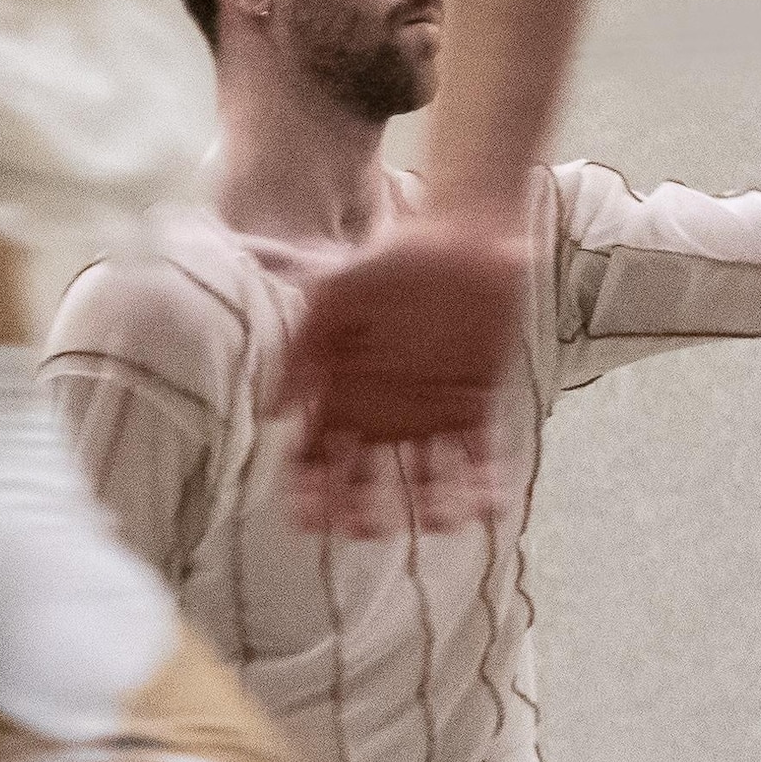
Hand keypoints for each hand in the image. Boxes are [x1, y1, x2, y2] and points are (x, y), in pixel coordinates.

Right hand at [277, 208, 526, 537]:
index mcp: (341, 391)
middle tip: (361, 530)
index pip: (315, 455)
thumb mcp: (335, 294)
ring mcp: (429, 412)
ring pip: (423, 479)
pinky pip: (478, 454)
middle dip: (359, 512)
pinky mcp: (474, 402)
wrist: (463, 231)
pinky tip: (486, 503)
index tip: (307, 517)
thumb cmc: (391, 256)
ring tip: (437, 521)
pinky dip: (483, 482)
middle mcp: (380, 412)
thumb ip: (304, 347)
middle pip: (363, 480)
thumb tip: (274, 408)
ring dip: (428, 507)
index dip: (308, 490)